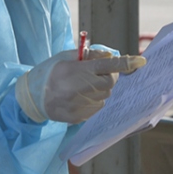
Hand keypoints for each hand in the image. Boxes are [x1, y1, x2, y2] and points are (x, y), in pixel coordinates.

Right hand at [16, 49, 146, 123]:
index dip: (126, 63)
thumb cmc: (50, 73)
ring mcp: (80, 104)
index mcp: (78, 70)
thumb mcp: (66, 57)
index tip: (141, 61)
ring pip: (105, 96)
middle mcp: (81, 88)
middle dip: (108, 78)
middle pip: (110, 83)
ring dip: (100, 91)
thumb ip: (89, 56)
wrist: (31, 97)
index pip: (108, 65)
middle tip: (95, 75)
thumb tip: (111, 56)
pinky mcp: (79, 116)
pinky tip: (79, 98)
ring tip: (82, 88)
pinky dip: (93, 101)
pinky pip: (97, 108)